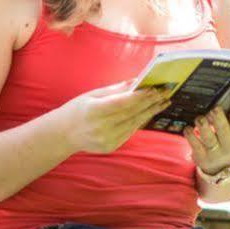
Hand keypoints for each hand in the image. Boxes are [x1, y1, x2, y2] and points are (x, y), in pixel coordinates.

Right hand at [56, 81, 172, 155]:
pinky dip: (140, 121)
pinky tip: (149, 113)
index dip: (140, 96)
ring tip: (163, 102)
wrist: (63, 134)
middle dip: (151, 103)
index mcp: (94, 111)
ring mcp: (106, 139)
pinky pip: (129, 132)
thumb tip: (136, 81)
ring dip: (150, 112)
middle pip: (132, 114)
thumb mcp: (92, 95)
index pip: (123, 103)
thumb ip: (115, 90)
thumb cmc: (77, 109)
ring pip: (134, 124)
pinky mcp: (111, 147)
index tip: (155, 88)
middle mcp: (101, 127)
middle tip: (166, 93)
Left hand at [188, 87, 229, 176]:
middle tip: (215, 108)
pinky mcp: (201, 157)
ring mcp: (215, 151)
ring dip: (203, 126)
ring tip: (200, 118)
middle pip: (223, 129)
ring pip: (208, 137)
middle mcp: (228, 143)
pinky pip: (194, 144)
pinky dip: (191, 135)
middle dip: (219, 118)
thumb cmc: (228, 139)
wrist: (223, 167)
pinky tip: (188, 128)